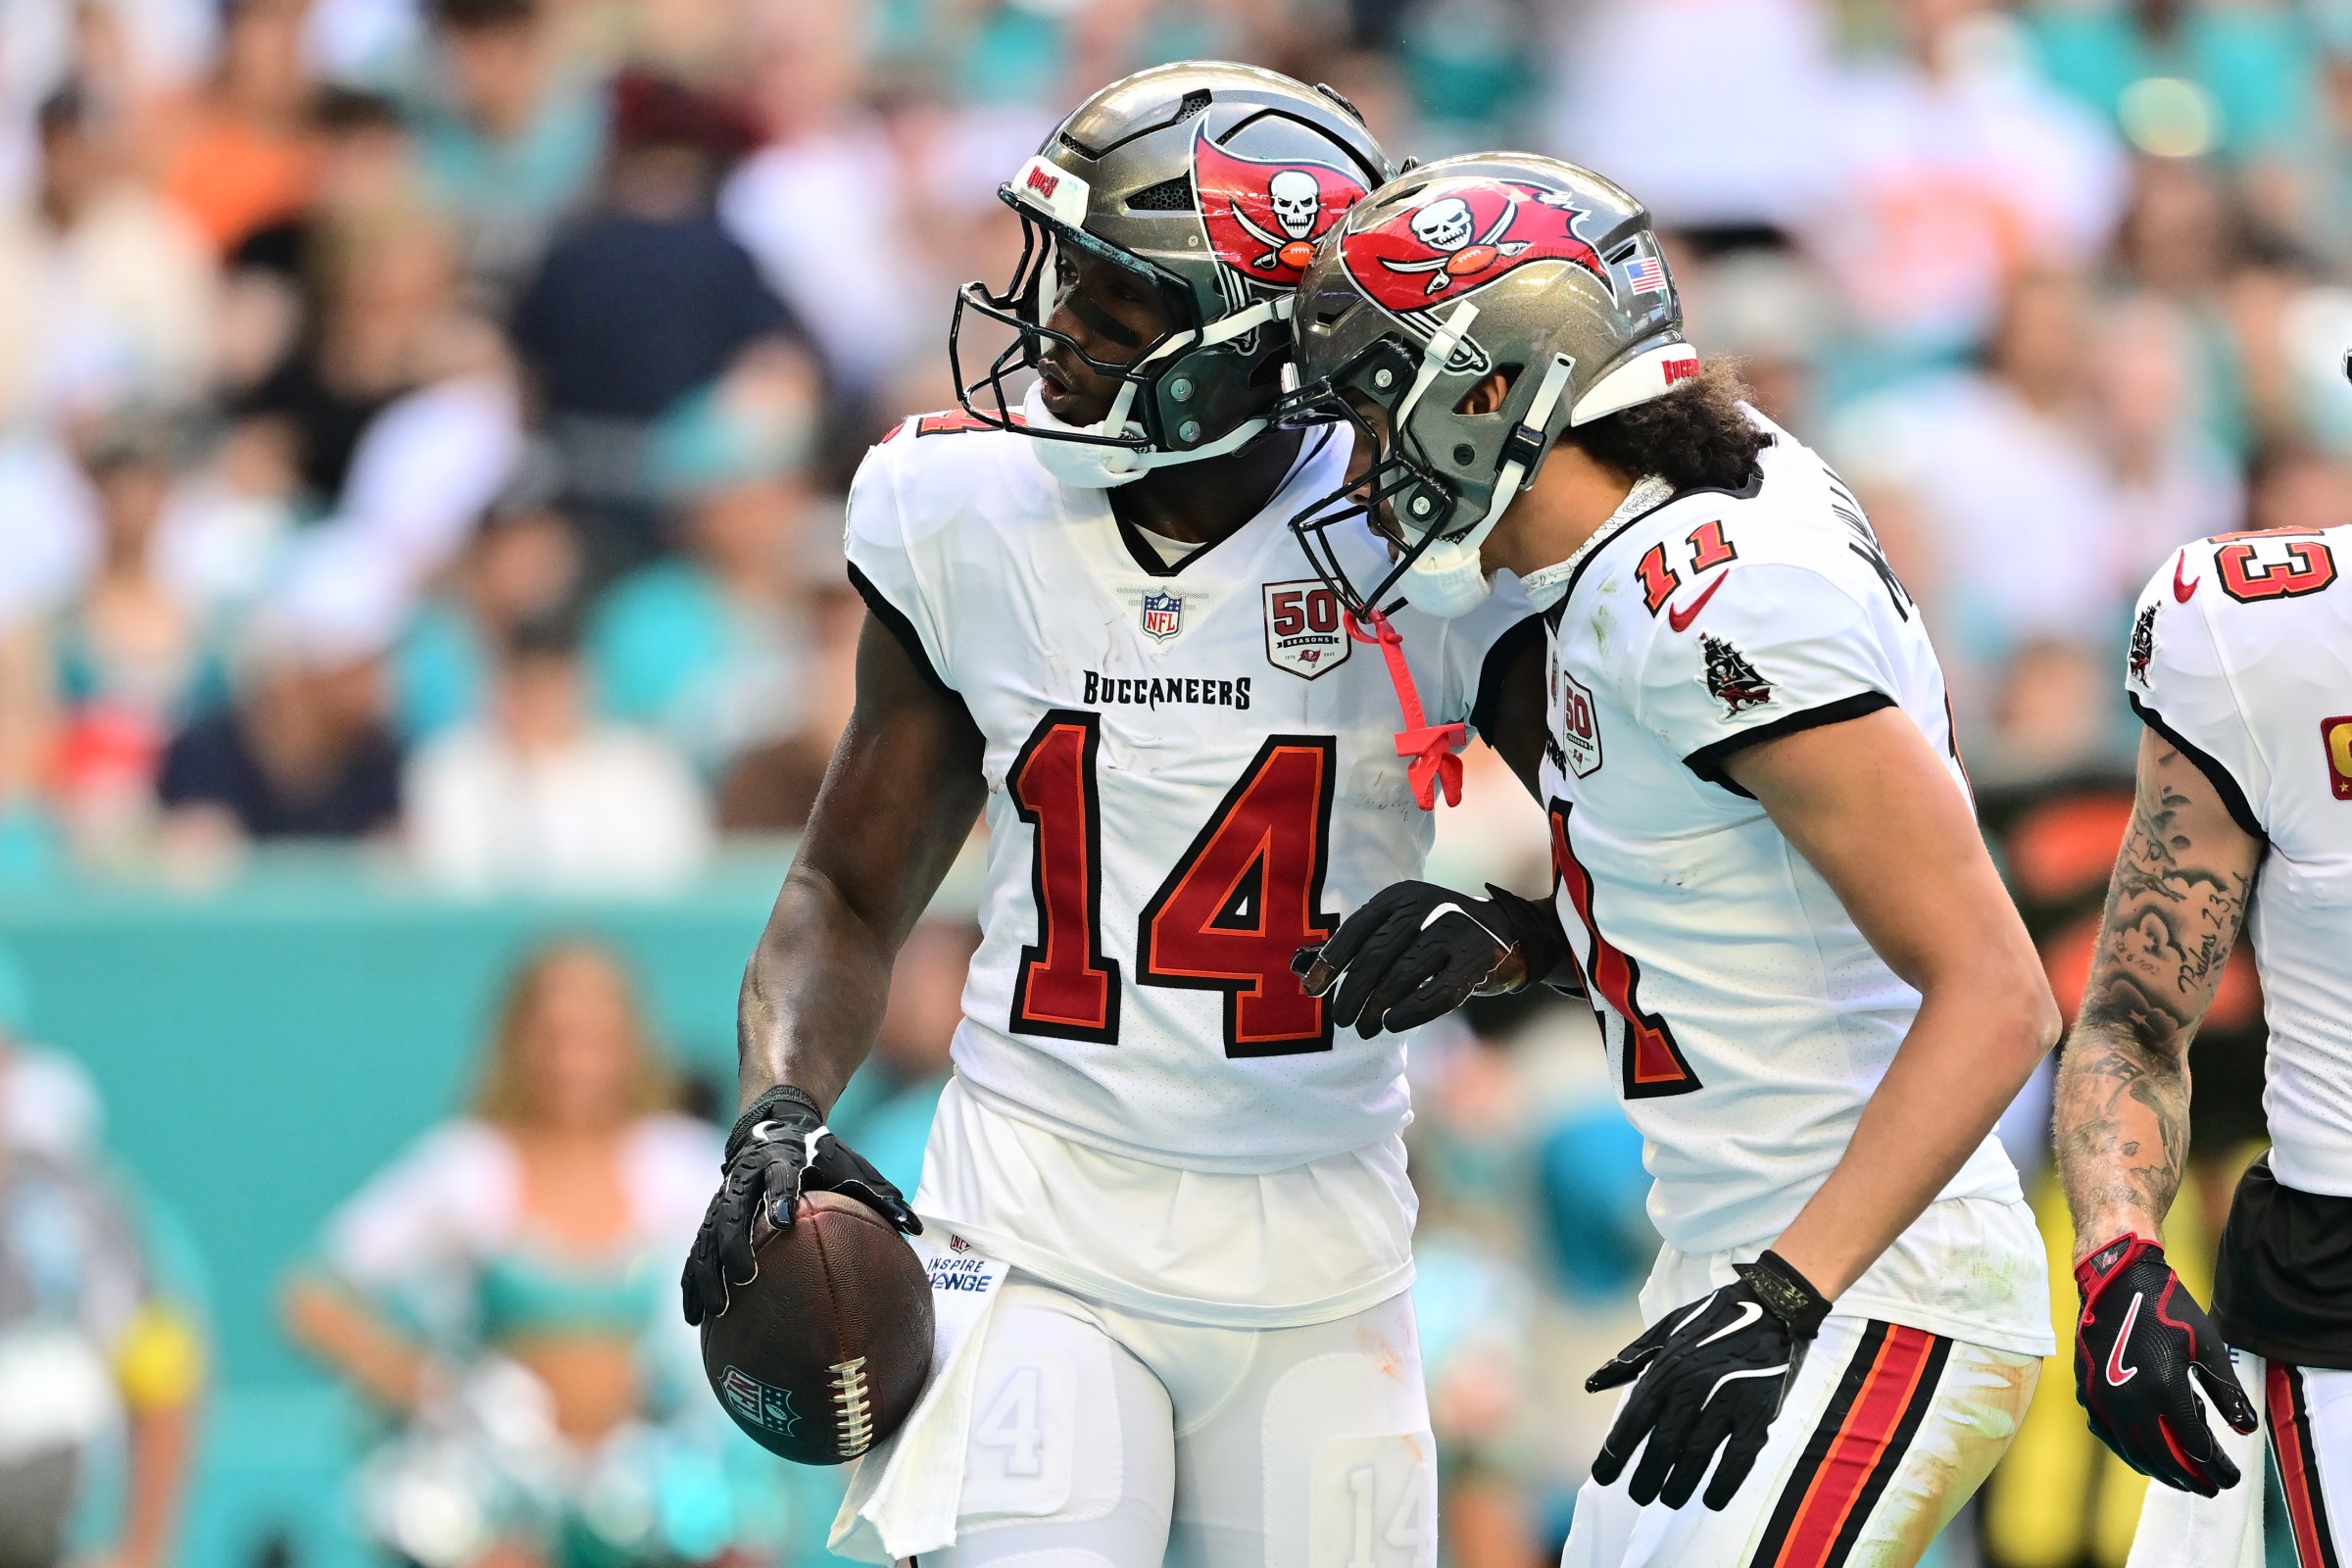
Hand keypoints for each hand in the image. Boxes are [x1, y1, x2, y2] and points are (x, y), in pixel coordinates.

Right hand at [681, 1085, 920, 1324]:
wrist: (772, 1123)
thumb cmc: (820, 1152)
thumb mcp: (850, 1165)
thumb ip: (879, 1194)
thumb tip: (917, 1227)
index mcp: (782, 1161)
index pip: (778, 1177)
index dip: (780, 1196)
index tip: (784, 1219)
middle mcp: (746, 1179)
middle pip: (732, 1211)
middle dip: (734, 1245)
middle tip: (743, 1278)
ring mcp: (724, 1198)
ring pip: (708, 1236)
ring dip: (707, 1272)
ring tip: (713, 1311)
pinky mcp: (712, 1216)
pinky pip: (698, 1250)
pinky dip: (693, 1281)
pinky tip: (695, 1317)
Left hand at [1295, 881, 1565, 1037]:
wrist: (1503, 935)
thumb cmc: (1432, 938)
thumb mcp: (1393, 932)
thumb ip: (1349, 948)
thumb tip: (1296, 967)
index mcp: (1400, 896)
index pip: (1356, 929)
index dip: (1330, 961)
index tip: (1311, 990)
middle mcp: (1428, 905)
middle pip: (1377, 954)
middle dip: (1352, 990)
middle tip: (1340, 1019)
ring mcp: (1456, 929)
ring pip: (1405, 973)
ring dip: (1377, 1006)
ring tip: (1362, 1028)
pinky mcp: (1479, 958)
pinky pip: (1440, 990)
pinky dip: (1413, 1010)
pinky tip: (1393, 1024)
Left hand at [1586, 1251, 1828, 1510]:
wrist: (1772, 1307)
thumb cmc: (1713, 1320)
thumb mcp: (1665, 1329)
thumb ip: (1628, 1359)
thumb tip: (1592, 1384)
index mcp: (1667, 1367)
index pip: (1634, 1419)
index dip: (1616, 1452)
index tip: (1602, 1476)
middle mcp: (1692, 1387)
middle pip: (1663, 1445)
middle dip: (1646, 1477)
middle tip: (1639, 1496)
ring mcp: (1727, 1402)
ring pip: (1696, 1456)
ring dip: (1680, 1485)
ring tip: (1668, 1500)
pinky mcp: (1758, 1413)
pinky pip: (1739, 1458)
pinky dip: (1724, 1483)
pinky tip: (1711, 1499)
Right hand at [2073, 1233, 2255, 1493]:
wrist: (2115, 1280)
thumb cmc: (2166, 1308)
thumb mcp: (2208, 1346)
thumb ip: (2226, 1391)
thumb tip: (2246, 1429)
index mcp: (2163, 1389)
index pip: (2195, 1446)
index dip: (2217, 1467)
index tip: (2232, 1477)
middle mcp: (2129, 1400)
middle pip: (2164, 1457)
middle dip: (2191, 1478)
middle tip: (2211, 1488)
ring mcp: (2104, 1398)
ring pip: (2133, 1451)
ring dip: (2160, 1471)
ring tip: (2182, 1479)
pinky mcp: (2088, 1392)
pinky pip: (2109, 1435)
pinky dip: (2130, 1452)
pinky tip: (2145, 1456)